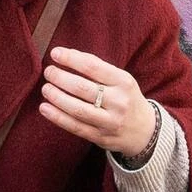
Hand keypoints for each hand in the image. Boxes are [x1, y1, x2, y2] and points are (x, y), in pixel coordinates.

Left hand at [40, 48, 156, 164]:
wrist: (145, 131)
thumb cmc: (126, 98)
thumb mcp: (121, 80)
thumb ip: (97, 69)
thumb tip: (66, 55)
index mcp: (123, 81)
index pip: (93, 66)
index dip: (71, 59)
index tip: (55, 54)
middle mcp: (118, 102)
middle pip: (83, 88)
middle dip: (60, 78)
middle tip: (48, 72)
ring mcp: (110, 122)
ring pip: (77, 109)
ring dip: (57, 97)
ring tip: (46, 89)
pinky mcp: (101, 137)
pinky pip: (75, 127)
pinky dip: (57, 117)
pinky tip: (45, 108)